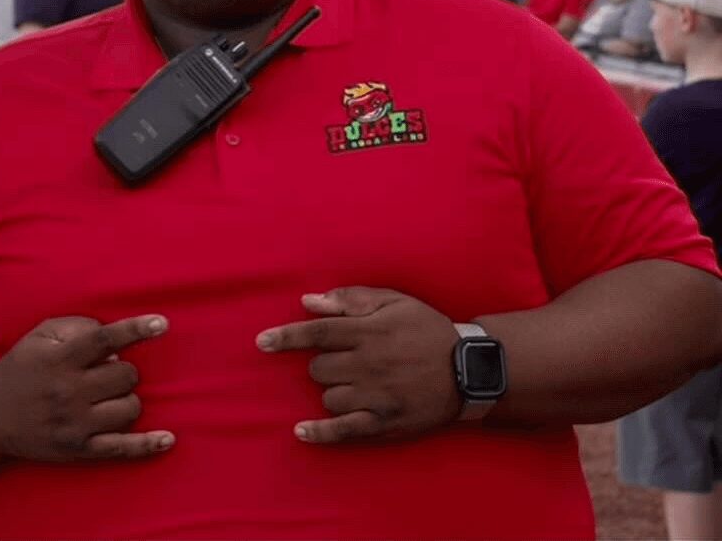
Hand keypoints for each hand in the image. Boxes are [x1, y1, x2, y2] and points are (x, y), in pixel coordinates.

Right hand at [0, 315, 173, 462]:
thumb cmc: (22, 366)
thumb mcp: (40, 336)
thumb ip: (77, 326)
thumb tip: (115, 341)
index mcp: (60, 359)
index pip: (104, 340)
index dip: (135, 330)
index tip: (162, 323)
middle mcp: (69, 391)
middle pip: (125, 375)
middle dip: (125, 370)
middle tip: (107, 373)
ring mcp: (75, 424)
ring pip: (130, 407)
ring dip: (127, 398)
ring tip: (109, 396)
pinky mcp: (79, 450)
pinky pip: (122, 448)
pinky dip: (148, 444)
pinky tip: (169, 439)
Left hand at [256, 287, 459, 444]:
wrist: (470, 370)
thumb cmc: (426, 329)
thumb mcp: (394, 301)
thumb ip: (349, 299)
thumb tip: (308, 301)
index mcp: (369, 332)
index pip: (316, 333)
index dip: (285, 337)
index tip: (261, 342)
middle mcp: (369, 364)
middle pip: (319, 368)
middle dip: (322, 364)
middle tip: (346, 360)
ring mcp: (377, 396)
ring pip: (329, 397)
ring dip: (333, 390)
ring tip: (357, 384)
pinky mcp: (386, 422)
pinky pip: (345, 430)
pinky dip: (321, 433)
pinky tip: (301, 431)